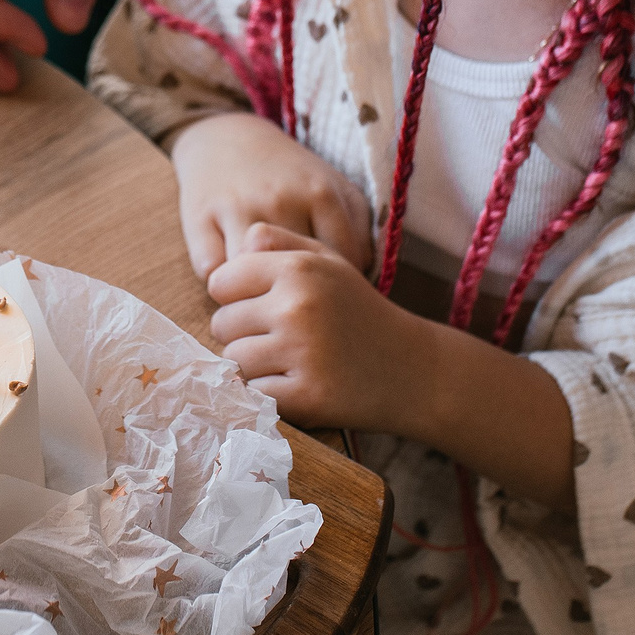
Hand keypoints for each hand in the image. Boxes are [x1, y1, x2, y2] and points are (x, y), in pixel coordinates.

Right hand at [171, 112, 372, 275]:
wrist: (225, 138)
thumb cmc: (287, 176)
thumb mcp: (332, 187)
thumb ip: (358, 229)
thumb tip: (362, 279)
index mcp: (321, 194)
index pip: (343, 263)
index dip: (338, 284)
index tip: (329, 287)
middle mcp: (281, 200)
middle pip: (296, 276)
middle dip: (297, 295)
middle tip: (294, 297)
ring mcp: (238, 209)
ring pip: (252, 279)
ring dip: (255, 293)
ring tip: (261, 293)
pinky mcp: (198, 220)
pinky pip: (214, 274)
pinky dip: (222, 284)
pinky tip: (232, 278)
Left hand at [205, 222, 431, 429]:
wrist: (414, 370)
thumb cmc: (361, 311)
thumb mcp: (329, 262)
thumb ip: (281, 242)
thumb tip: (241, 239)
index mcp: (298, 268)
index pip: (220, 282)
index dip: (235, 297)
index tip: (261, 307)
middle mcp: (296, 307)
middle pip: (222, 324)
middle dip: (243, 334)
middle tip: (280, 339)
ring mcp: (301, 353)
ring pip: (235, 362)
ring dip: (254, 366)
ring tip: (290, 361)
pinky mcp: (306, 396)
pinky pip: (255, 394)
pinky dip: (270, 395)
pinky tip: (299, 384)